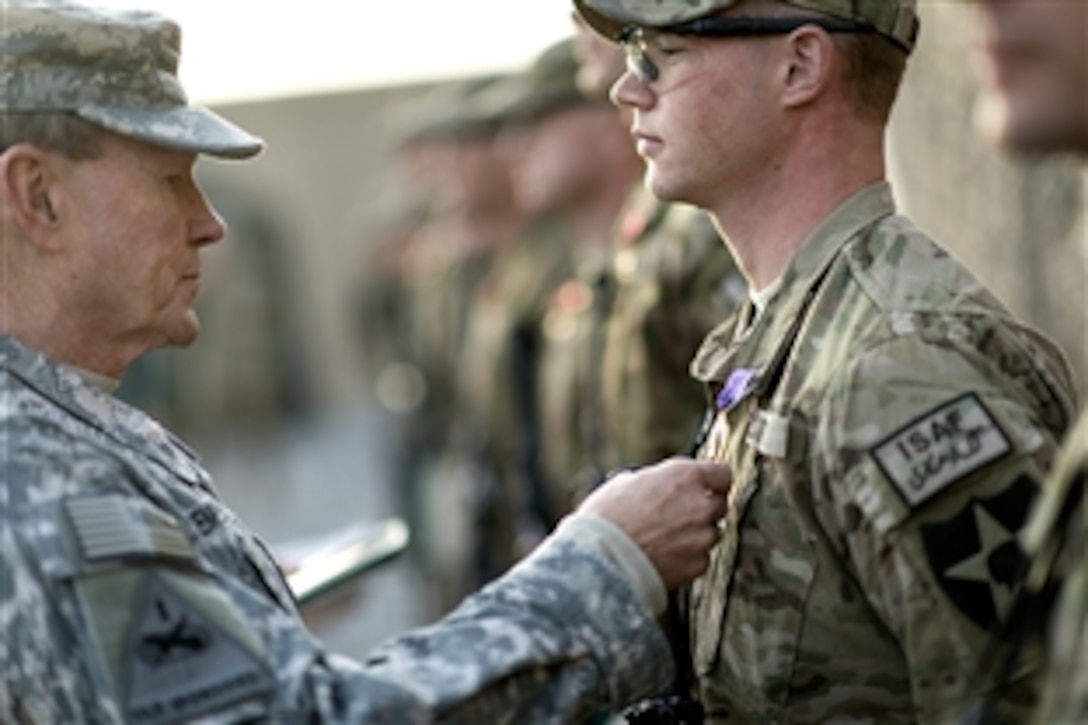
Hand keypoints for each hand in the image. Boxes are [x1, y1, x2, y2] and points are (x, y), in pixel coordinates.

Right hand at [577, 457, 730, 589]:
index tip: (706, 486)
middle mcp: (700, 505)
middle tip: (678, 515)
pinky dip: (688, 558)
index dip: (712, 481)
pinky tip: (664, 556)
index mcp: (684, 476)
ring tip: (665, 539)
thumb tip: (661, 484)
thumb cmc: (606, 518)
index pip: (722, 473)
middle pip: (719, 504)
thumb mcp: (627, 482)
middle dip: (703, 508)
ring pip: (711, 533)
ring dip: (696, 534)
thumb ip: (656, 481)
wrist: (599, 559)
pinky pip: (701, 558)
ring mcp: (702, 537)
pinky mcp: (698, 564)